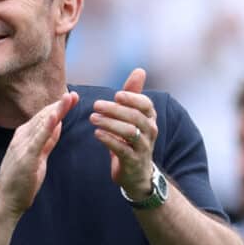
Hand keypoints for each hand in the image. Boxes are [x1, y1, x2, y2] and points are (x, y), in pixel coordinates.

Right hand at [0, 91, 79, 219]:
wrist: (7, 201)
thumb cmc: (21, 181)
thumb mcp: (38, 157)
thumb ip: (47, 141)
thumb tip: (57, 125)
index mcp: (24, 137)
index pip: (42, 119)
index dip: (56, 108)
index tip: (69, 99)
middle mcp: (21, 138)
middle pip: (43, 117)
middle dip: (59, 105)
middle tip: (73, 95)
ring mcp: (22, 146)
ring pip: (41, 124)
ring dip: (56, 110)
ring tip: (68, 98)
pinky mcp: (26, 157)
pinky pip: (39, 139)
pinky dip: (47, 126)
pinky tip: (56, 116)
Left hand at [91, 68, 157, 199]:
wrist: (137, 174)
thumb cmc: (132, 140)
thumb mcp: (134, 116)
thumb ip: (133, 94)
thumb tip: (139, 70)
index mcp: (150, 119)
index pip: (146, 104)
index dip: (132, 98)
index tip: (116, 95)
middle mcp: (150, 132)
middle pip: (135, 117)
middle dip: (115, 109)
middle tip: (96, 105)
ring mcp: (143, 147)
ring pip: (129, 132)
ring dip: (110, 123)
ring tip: (93, 118)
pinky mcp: (133, 161)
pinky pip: (122, 149)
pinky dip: (109, 140)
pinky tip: (96, 133)